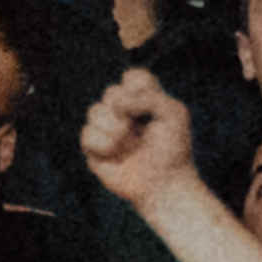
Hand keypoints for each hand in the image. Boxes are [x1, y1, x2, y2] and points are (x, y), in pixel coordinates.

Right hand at [76, 70, 203, 211]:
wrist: (163, 184)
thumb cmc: (173, 150)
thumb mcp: (174, 115)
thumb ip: (150, 97)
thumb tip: (116, 104)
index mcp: (146, 102)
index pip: (134, 77)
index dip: (137, 85)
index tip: (150, 100)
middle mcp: (124, 112)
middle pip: (111, 92)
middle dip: (125, 109)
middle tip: (138, 126)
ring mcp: (107, 129)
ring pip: (94, 111)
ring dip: (114, 128)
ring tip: (128, 145)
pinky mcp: (93, 147)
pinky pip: (87, 134)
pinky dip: (103, 145)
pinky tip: (115, 155)